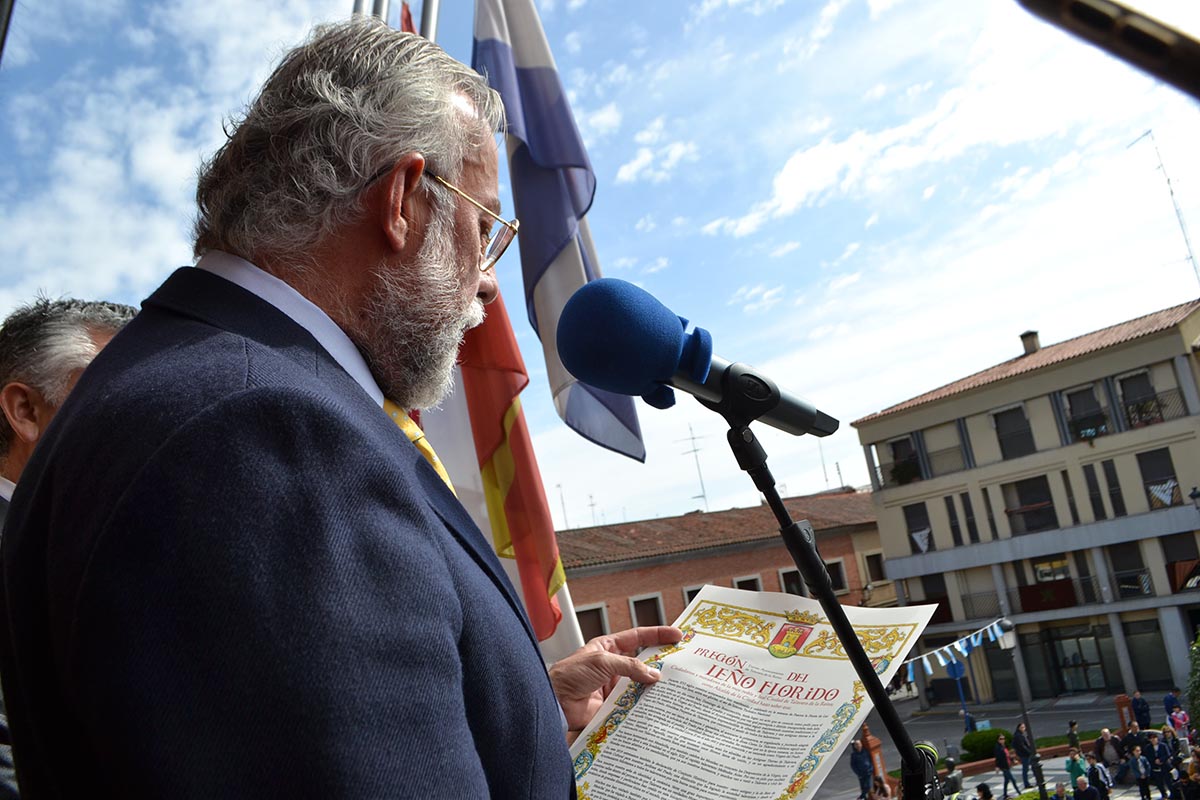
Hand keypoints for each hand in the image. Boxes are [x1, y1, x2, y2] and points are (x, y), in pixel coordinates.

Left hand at [549, 626, 682, 740]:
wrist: (556, 703)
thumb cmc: (570, 675)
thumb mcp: (602, 662)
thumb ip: (630, 666)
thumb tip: (654, 674)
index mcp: (608, 647)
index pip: (637, 637)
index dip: (657, 635)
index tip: (677, 635)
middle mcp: (614, 666)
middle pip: (643, 662)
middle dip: (661, 662)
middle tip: (682, 663)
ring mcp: (615, 686)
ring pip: (642, 684)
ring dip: (655, 686)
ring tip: (676, 685)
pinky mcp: (615, 705)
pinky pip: (635, 704)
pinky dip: (646, 704)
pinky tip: (659, 705)